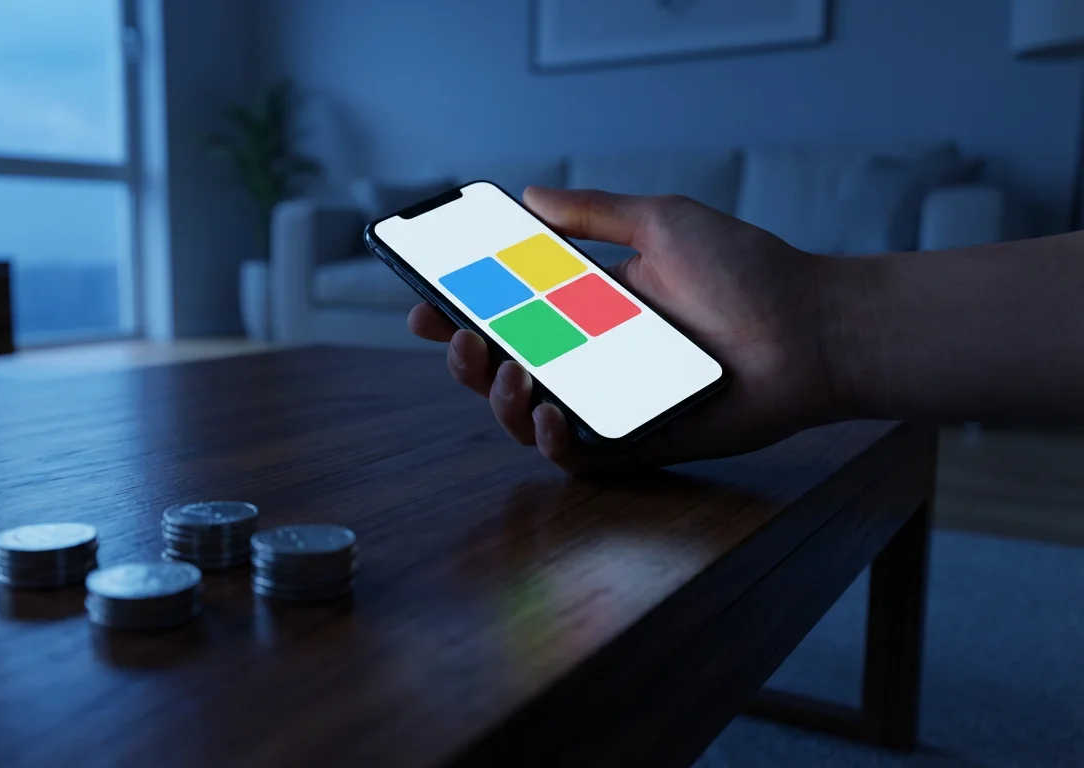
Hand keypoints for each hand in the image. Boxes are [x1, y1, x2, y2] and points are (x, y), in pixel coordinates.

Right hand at [409, 187, 841, 473]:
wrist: (811, 328)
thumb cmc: (748, 271)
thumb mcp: (662, 223)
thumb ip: (594, 212)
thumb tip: (530, 194)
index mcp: (589, 309)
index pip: (507, 316)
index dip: (458, 315)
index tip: (424, 305)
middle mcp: (592, 358)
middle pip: (500, 370)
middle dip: (462, 359)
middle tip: (458, 338)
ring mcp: (611, 404)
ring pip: (525, 419)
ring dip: (498, 400)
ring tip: (510, 373)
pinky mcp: (638, 443)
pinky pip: (577, 458)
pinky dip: (552, 442)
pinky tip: (550, 416)